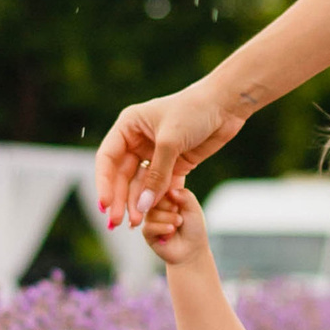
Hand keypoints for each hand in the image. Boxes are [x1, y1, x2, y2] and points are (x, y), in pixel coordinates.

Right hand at [96, 78, 242, 229]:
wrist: (225, 106)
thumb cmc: (194, 112)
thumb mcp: (170, 142)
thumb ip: (157, 176)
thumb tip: (142, 206)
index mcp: (128, 127)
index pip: (108, 158)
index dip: (104, 183)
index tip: (104, 205)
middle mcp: (137, 141)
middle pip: (121, 175)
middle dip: (120, 199)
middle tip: (116, 222)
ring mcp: (155, 153)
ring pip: (139, 184)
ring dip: (137, 203)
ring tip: (135, 223)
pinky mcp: (173, 164)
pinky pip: (159, 186)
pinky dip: (155, 200)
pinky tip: (150, 215)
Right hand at [138, 186, 209, 270]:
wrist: (192, 250)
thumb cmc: (193, 228)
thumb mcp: (193, 208)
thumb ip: (184, 196)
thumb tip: (170, 191)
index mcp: (166, 196)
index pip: (160, 187)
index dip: (171, 196)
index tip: (180, 205)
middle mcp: (156, 206)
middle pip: (155, 199)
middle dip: (171, 208)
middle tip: (180, 218)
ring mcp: (150, 219)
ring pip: (152, 213)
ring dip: (169, 220)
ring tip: (177, 226)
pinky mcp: (147, 233)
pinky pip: (149, 227)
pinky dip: (162, 228)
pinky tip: (171, 232)